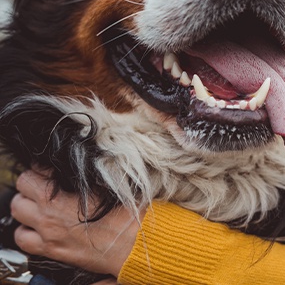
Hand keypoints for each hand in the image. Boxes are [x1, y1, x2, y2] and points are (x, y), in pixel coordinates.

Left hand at [10, 170, 140, 276]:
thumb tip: (73, 166)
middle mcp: (48, 214)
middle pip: (21, 190)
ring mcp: (48, 234)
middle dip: (31, 185)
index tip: (53, 170)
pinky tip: (40, 227)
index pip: (33, 172)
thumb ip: (83, 174)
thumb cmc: (126, 212)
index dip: (43, 168)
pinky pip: (23, 240)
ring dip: (26, 207)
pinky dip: (27, 231)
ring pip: (18, 214)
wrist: (135, 242)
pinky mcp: (52, 250)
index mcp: (58, 196)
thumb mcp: (107, 183)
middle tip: (46, 185)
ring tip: (41, 205)